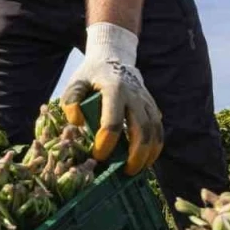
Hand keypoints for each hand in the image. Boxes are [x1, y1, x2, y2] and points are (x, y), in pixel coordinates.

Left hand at [61, 23, 162, 174]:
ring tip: (136, 170)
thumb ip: (71, 101)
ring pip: (154, 131)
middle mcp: (135, 95)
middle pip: (141, 130)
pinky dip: (155, 147)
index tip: (99, 155)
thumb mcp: (76, 82)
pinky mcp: (153, 106)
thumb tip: (76, 123)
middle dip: (135, 154)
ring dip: (148, 154)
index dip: (107, 142)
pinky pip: (159, 129)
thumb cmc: (91, 75)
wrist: (114, 58)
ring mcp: (146, 101)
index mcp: (114, 89)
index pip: (113, 121)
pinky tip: (146, 160)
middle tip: (125, 172)